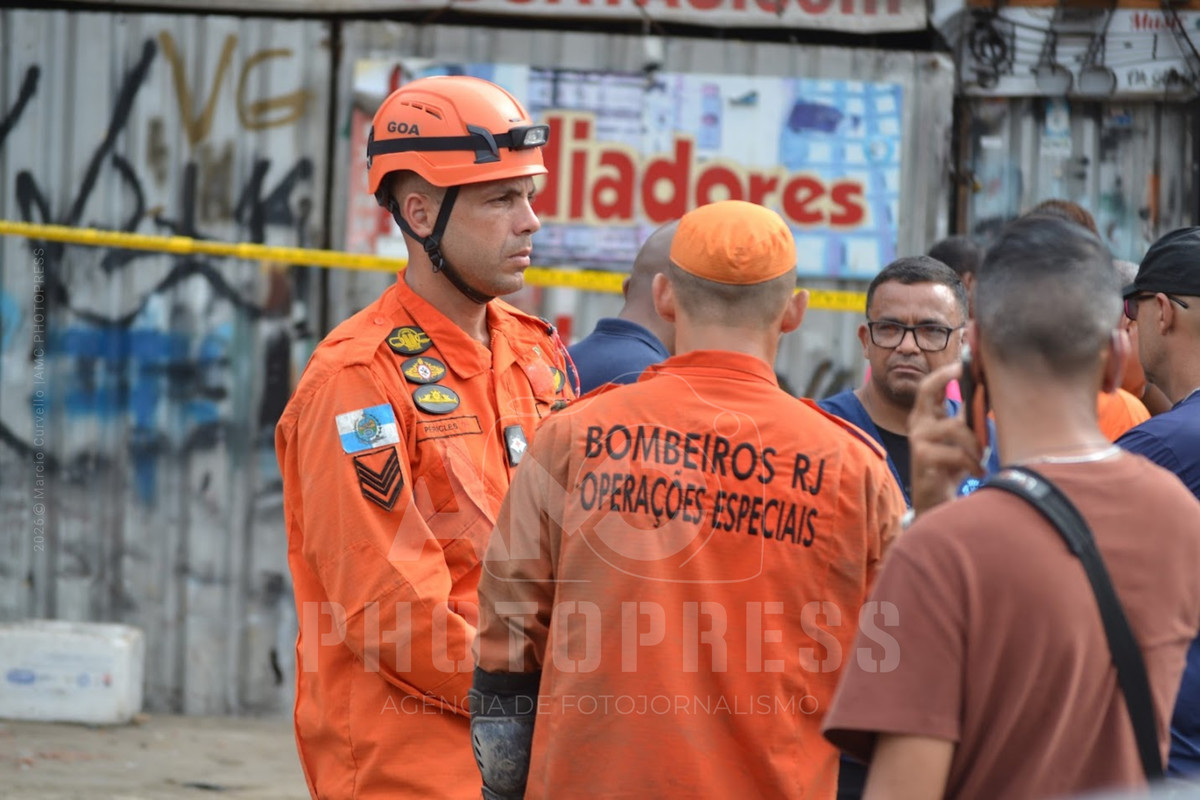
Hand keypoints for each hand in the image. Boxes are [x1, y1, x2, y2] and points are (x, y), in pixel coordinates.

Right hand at [907, 362, 985, 516]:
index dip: (942, 373)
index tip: (961, 364)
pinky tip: (979, 471)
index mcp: (926, 418)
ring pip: (954, 427)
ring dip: (976, 442)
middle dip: (944, 379)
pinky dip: (973, 462)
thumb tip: (986, 394)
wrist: (935, 500)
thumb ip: (967, 419)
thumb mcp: (960, 440)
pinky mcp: (922, 458)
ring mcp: (917, 440)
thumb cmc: (950, 467)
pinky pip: (956, 453)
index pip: (928, 388)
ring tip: (983, 456)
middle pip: (924, 391)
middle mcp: (917, 425)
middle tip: (967, 374)